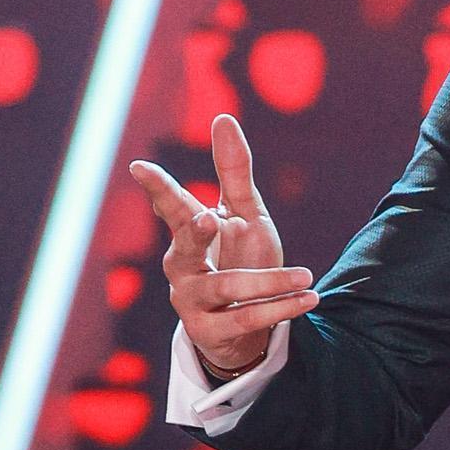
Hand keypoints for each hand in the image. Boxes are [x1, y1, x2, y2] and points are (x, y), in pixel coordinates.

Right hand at [128, 115, 317, 380]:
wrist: (246, 325)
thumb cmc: (241, 259)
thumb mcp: (244, 213)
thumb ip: (233, 171)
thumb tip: (223, 117)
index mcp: (188, 231)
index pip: (171, 206)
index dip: (157, 188)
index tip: (140, 168)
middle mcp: (182, 265)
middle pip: (184, 246)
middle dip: (195, 232)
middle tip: (208, 217)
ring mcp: (190, 300)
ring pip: (224, 287)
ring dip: (268, 282)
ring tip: (305, 274)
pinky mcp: (208, 332)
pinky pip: (245, 319)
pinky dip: (280, 309)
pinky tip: (308, 297)